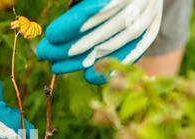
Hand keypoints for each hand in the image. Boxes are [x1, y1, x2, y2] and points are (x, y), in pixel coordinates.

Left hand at [37, 0, 163, 83]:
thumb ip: (79, 4)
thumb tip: (56, 29)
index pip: (93, 9)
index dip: (71, 24)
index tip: (51, 36)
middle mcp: (139, 2)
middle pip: (100, 31)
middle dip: (69, 46)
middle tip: (44, 54)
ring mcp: (148, 17)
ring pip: (112, 45)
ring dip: (81, 60)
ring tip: (56, 66)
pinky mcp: (150, 30)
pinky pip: (131, 54)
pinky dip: (109, 67)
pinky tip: (87, 76)